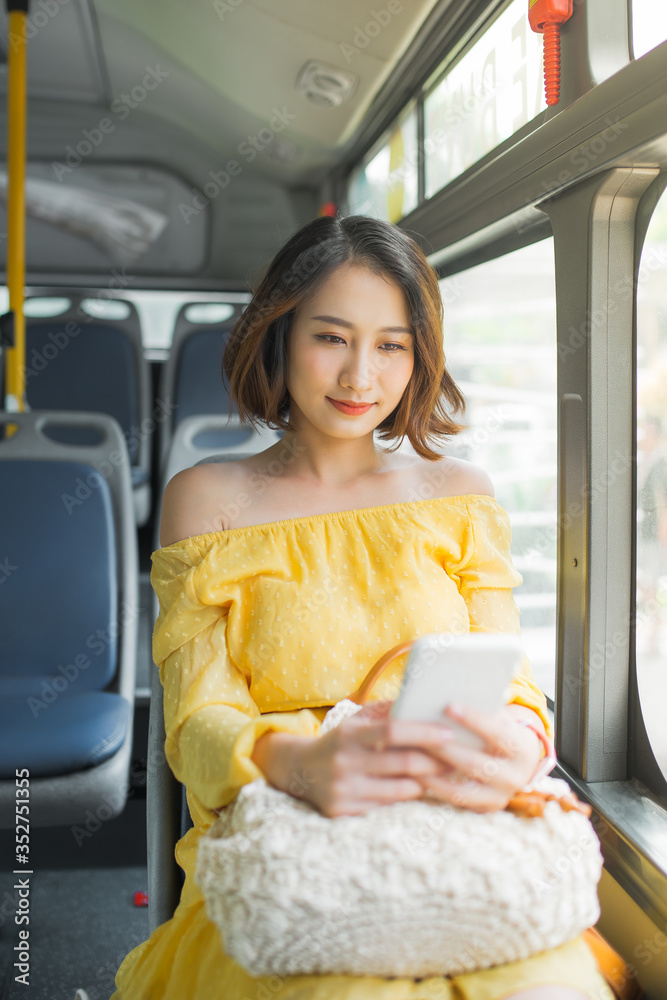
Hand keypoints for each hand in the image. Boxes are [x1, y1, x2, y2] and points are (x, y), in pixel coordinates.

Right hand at [284, 700, 456, 817]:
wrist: (300, 770)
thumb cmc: (341, 741)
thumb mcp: (357, 720)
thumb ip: (386, 711)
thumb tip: (422, 702)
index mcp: (349, 733)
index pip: (392, 731)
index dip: (423, 732)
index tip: (449, 733)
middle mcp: (344, 762)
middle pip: (403, 764)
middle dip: (436, 761)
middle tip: (459, 758)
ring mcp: (343, 789)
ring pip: (401, 790)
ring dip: (428, 782)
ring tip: (447, 774)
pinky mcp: (343, 812)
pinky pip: (387, 806)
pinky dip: (407, 797)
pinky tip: (422, 789)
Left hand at [415, 703, 543, 812]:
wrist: (518, 763)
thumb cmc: (500, 732)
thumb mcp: (500, 720)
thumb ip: (484, 710)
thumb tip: (448, 692)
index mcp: (522, 748)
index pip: (498, 732)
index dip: (474, 719)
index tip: (449, 706)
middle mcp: (515, 777)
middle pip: (474, 763)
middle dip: (444, 747)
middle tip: (419, 733)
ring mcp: (500, 797)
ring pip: (462, 787)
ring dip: (434, 770)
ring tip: (412, 753)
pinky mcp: (484, 808)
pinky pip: (455, 800)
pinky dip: (434, 786)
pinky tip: (416, 771)